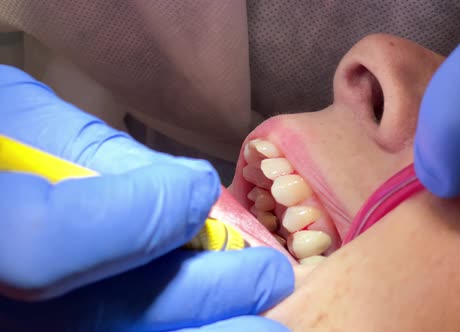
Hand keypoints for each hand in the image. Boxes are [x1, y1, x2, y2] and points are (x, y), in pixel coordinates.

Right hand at [0, 65, 294, 330]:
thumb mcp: (18, 122)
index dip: (134, 217)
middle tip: (269, 275)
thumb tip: (183, 191)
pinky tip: (222, 320)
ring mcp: (18, 330)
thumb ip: (96, 156)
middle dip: (206, 296)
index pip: (46, 247)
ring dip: (207, 330)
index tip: (195, 189)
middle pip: (104, 324)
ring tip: (261, 312)